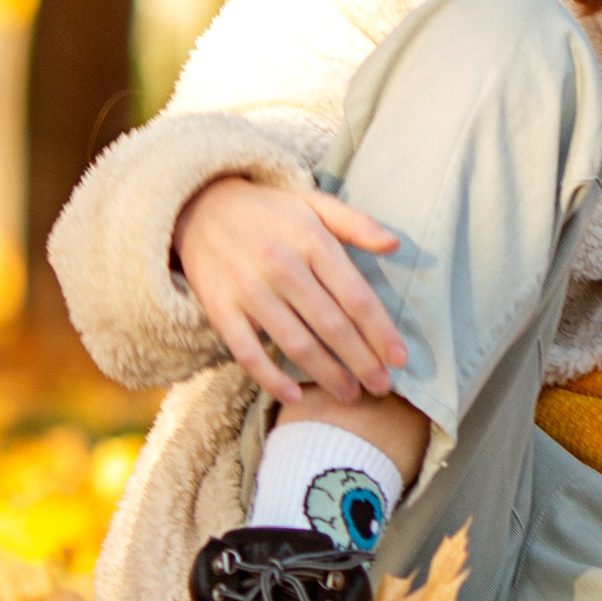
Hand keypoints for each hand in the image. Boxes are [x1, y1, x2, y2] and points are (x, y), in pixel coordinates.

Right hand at [173, 176, 406, 405]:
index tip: (400, 358)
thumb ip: (358, 223)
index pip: (356, 296)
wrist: (201, 207)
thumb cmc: (270, 212)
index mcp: (312, 241)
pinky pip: (248, 353)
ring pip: (296, 343)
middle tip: (382, 387)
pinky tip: (295, 396)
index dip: (380, 331)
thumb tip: (396, 243)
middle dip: (361, 361)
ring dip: (327, 374)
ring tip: (350, 395)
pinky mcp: (221, 310)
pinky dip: (271, 378)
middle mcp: (282, 267)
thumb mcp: (316, 204)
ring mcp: (249, 291)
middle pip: (331, 325)